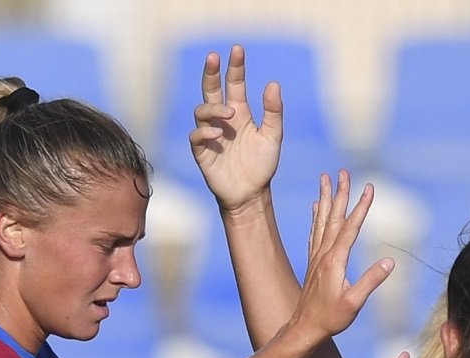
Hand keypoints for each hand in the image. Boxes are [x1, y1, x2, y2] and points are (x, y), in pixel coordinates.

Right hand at [190, 45, 281, 212]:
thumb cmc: (262, 166)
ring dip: (214, 108)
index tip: (237, 50)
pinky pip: (197, 134)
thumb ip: (273, 112)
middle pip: (212, 89)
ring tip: (230, 114)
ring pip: (202, 109)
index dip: (235, 67)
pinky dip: (206, 130)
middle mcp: (223, 120)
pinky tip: (219, 134)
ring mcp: (210, 133)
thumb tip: (273, 83)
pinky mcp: (202, 151)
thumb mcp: (272, 136)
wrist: (251, 194)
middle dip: (212, 72)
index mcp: (240, 113)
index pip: (235, 84)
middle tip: (213, 56)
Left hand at [290, 171, 392, 342]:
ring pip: (322, 220)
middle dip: (340, 193)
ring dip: (325, 198)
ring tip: (326, 178)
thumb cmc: (331, 318)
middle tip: (343, 172)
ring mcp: (317, 257)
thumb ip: (371, 281)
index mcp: (335, 261)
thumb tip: (389, 261)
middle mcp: (324, 254)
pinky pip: (314, 232)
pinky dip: (316, 216)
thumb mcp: (354, 303)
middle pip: (334, 217)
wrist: (304, 327)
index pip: (351, 228)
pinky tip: (315, 206)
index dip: (361, 207)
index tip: (369, 188)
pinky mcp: (314, 262)